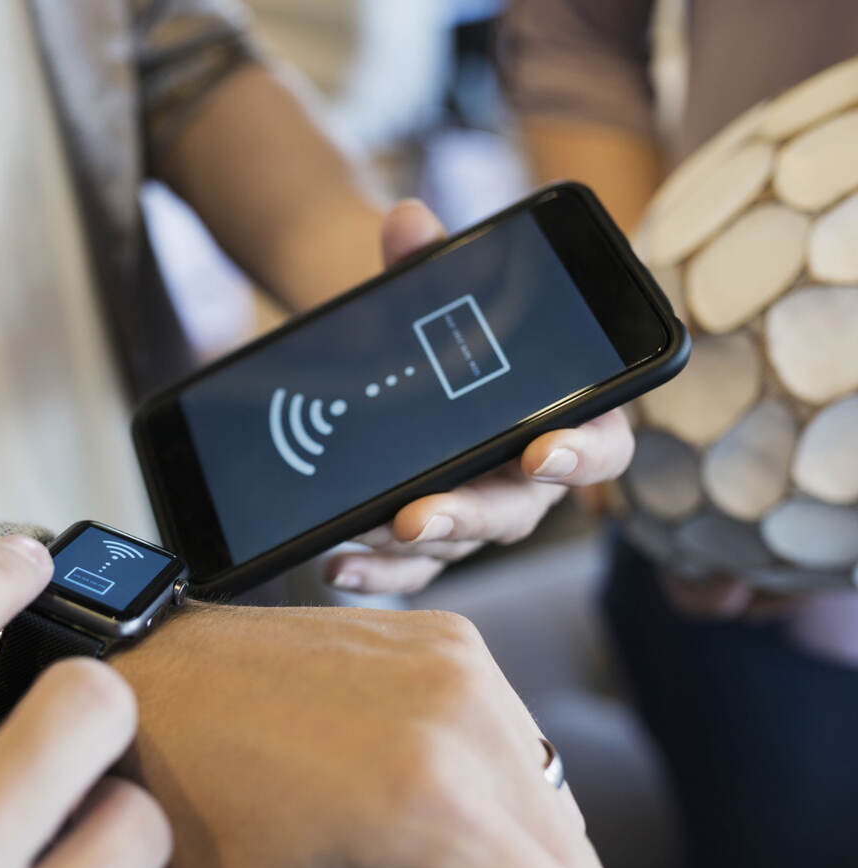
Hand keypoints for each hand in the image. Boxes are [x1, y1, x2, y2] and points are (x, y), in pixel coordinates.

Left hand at [111, 602, 607, 867]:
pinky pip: (515, 736)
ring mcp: (460, 662)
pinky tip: (410, 793)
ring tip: (413, 852)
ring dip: (507, 845)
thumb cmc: (196, 809)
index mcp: (431, 799)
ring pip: (552, 799)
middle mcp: (464, 714)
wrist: (153, 685)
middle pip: (572, 860)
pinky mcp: (449, 636)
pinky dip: (488, 782)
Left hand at [326, 200, 635, 594]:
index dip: (583, 456)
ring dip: (410, 544)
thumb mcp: (431, 293)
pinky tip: (336, 566)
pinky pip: (414, 569)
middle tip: (420, 516)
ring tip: (359, 533)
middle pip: (519, 511)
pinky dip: (378, 575)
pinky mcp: (432, 535)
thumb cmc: (436, 327)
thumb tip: (406, 221)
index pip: (602, 447)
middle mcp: (527, 475)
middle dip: (470, 514)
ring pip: (460, 544)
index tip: (543, 452)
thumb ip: (428, 262)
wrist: (385, 358)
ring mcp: (478, 510)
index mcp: (564, 415)